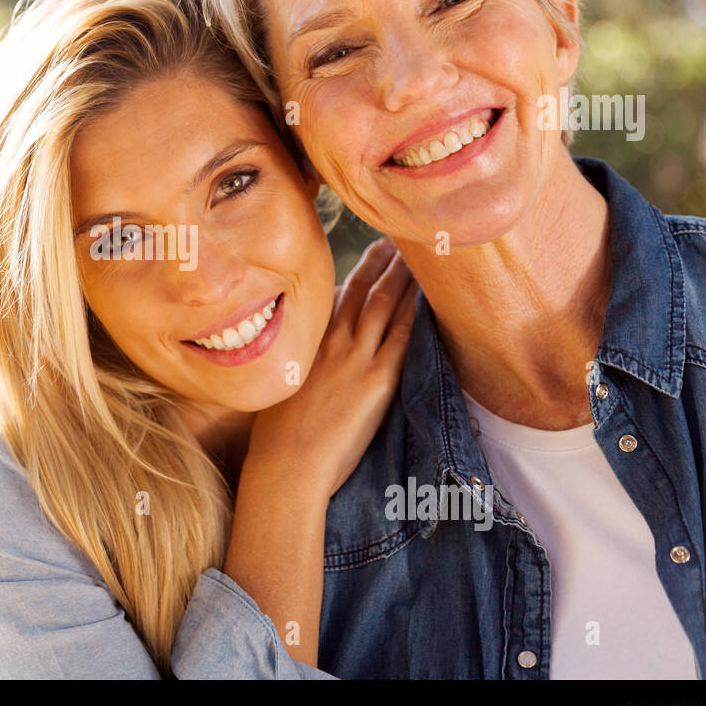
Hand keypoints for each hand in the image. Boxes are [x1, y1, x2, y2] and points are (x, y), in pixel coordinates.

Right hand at [246, 237, 416, 498]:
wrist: (286, 465)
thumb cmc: (275, 440)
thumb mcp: (276, 391)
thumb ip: (293, 370)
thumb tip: (300, 366)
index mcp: (305, 344)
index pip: (335, 298)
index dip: (357, 274)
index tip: (370, 256)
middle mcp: (330, 342)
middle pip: (362, 290)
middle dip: (381, 262)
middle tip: (398, 241)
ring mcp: (355, 358)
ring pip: (384, 304)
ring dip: (402, 277)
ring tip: (418, 256)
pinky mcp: (377, 380)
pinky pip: (403, 336)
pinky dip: (416, 312)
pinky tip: (429, 296)